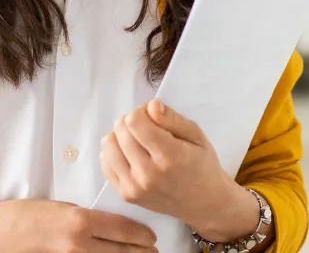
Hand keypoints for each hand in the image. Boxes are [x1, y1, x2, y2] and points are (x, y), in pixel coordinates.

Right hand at [0, 198, 157, 252]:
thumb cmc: (26, 215)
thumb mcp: (62, 207)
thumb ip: (87, 216)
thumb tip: (108, 224)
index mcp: (80, 221)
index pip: (124, 229)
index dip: (142, 235)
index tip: (152, 236)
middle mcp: (79, 244)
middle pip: (123, 251)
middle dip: (141, 252)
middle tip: (154, 250)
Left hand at [99, 100, 257, 240]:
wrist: (203, 203)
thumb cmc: (202, 165)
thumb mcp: (196, 136)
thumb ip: (172, 119)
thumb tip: (150, 106)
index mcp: (170, 156)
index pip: (135, 122)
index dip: (142, 111)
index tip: (152, 116)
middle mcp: (148, 173)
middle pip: (121, 131)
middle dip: (131, 122)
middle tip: (146, 128)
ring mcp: (134, 187)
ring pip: (108, 146)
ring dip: (120, 136)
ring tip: (136, 140)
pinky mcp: (126, 195)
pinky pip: (105, 164)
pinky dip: (114, 152)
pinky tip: (129, 153)